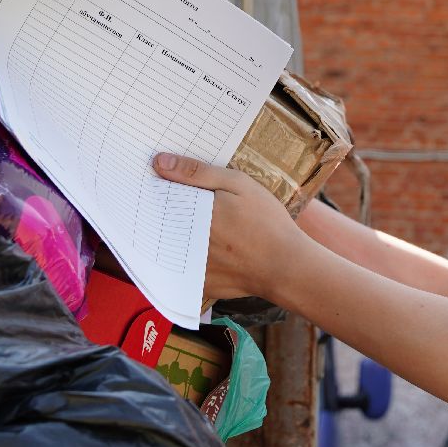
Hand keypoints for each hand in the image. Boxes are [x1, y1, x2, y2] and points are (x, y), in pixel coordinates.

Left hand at [152, 153, 302, 302]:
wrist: (287, 266)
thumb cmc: (267, 222)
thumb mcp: (239, 185)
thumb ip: (198, 173)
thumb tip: (160, 162)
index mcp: (191, 212)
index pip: (162, 197)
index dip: (163, 188)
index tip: (165, 182)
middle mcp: (185, 240)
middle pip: (165, 222)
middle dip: (170, 212)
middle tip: (197, 210)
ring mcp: (191, 265)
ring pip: (174, 246)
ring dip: (179, 236)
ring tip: (210, 230)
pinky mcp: (200, 284)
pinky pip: (187, 269)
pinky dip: (193, 258)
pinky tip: (215, 252)